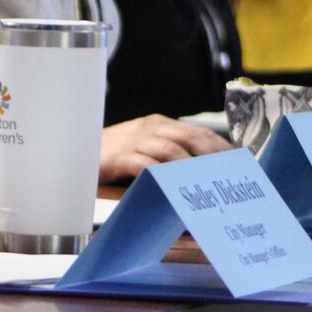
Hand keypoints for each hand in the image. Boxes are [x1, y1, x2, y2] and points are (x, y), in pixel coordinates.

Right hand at [99, 114, 229, 182]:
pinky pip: (144, 164)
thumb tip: (203, 176)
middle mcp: (148, 128)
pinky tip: (175, 187)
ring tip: (210, 183)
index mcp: (157, 125)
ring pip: (171, 150)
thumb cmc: (111, 157)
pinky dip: (162, 175)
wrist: (70, 152)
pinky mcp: (117, 157)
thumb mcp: (142, 149)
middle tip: (232, 176)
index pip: (198, 132)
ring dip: (193, 168)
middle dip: (214, 157)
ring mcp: (132, 141)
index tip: (241, 164)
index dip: (221, 147)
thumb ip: (168, 156)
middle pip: (190, 138)